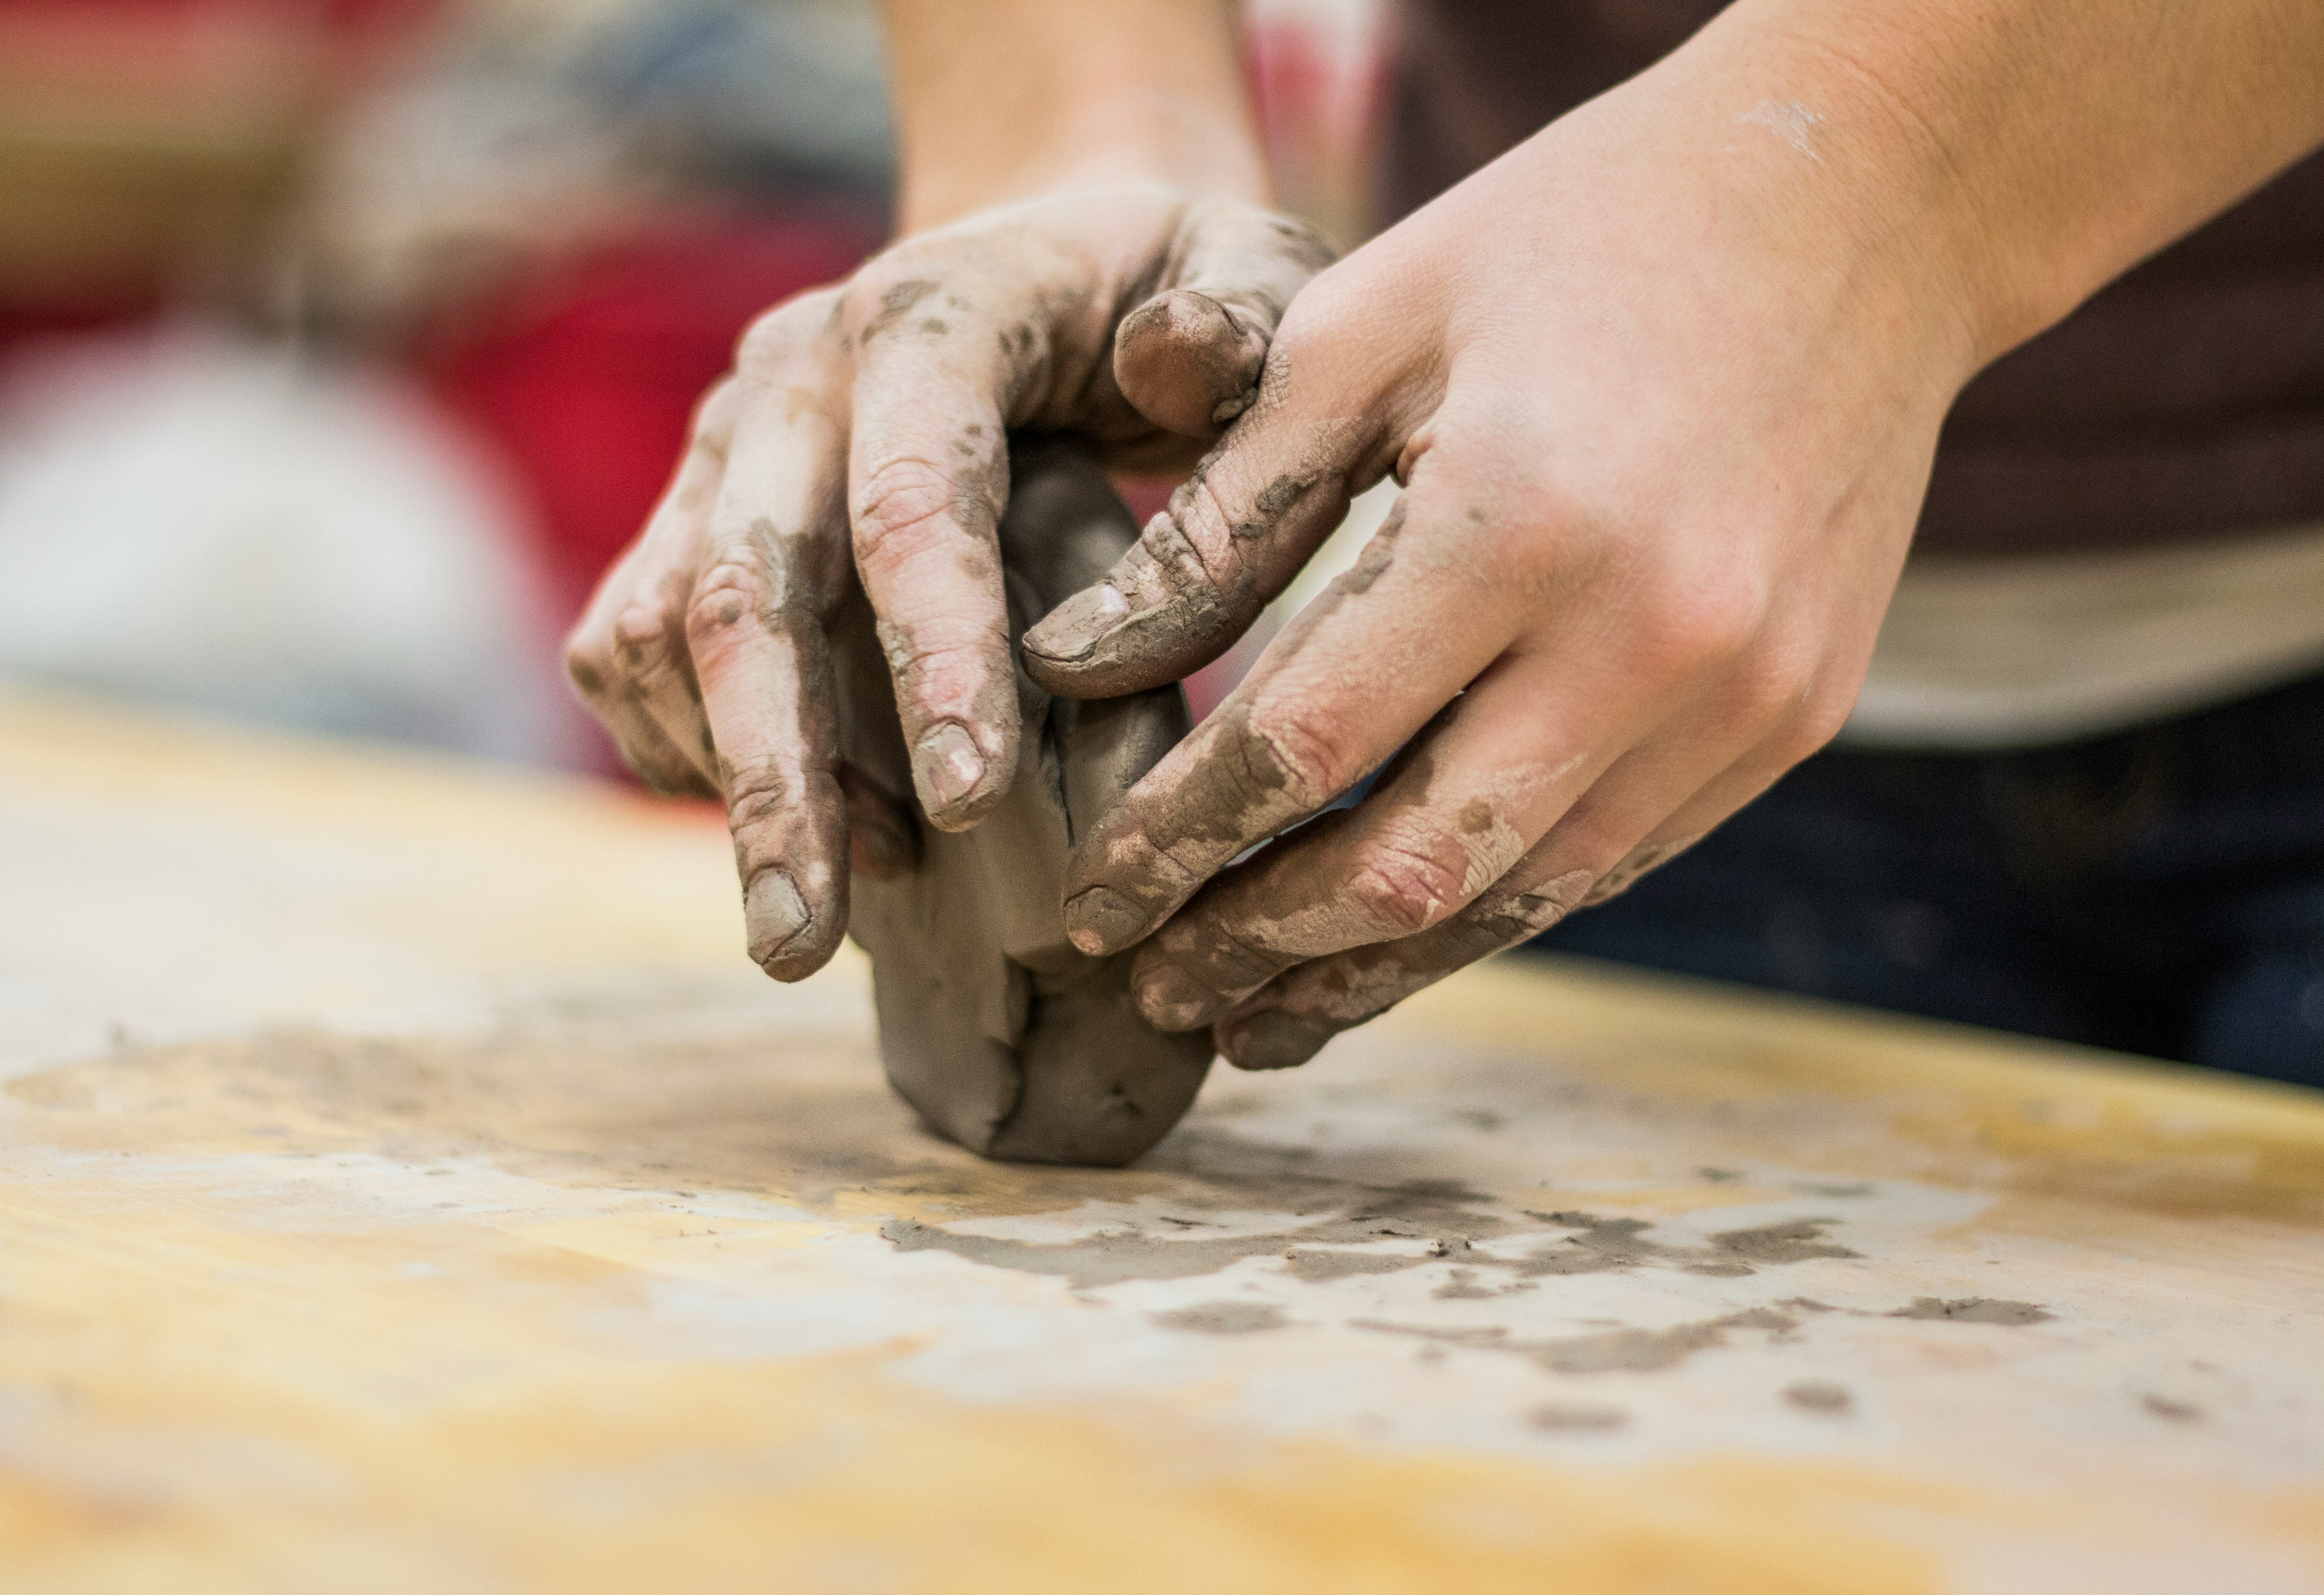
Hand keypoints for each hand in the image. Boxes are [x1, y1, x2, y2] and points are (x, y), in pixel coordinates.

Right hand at [564, 185, 1330, 979]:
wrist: (1047, 245)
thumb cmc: (1169, 283)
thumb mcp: (1248, 265)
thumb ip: (1240, 318)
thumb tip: (1170, 363)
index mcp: (932, 319)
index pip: (913, 498)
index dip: (934, 654)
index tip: (971, 808)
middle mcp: (794, 378)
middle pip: (744, 587)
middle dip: (774, 777)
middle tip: (800, 945)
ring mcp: (723, 445)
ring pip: (659, 629)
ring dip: (729, 781)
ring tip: (820, 916)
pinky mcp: (688, 509)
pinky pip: (632, 645)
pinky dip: (686, 752)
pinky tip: (789, 828)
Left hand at [1022, 58, 1984, 1068]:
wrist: (1862, 199)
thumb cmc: (1574, 237)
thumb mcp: (1363, 328)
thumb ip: (1222, 516)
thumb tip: (1074, 666)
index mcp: (1518, 521)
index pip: (1302, 744)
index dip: (1177, 841)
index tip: (1089, 900)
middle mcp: (1650, 639)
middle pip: (1410, 865)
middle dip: (1261, 946)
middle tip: (1157, 988)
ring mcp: (1743, 696)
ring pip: (1521, 898)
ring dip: (1375, 969)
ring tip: (1258, 1015)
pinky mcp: (1793, 717)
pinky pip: (1615, 857)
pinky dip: (1493, 905)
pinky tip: (1403, 930)